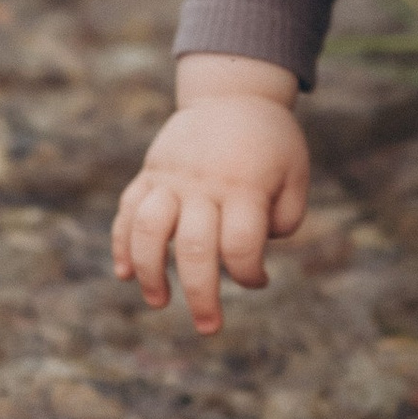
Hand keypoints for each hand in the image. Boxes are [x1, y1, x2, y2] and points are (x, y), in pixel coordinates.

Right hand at [114, 57, 310, 334]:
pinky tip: (125, 273)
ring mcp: (172, 178)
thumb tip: (250, 256)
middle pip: (195, 248)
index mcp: (245, 185)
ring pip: (149, 230)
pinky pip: (128, 210)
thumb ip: (283, 219)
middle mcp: (204, 184)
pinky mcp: (151, 173)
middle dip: (201, 295)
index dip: (249, 275)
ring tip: (159, 301)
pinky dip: (122, 243)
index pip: (240, 246)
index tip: (258, 280)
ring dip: (150, 272)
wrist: (234, 92)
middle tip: (209, 327)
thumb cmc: (271, 143)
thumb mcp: (295, 175)